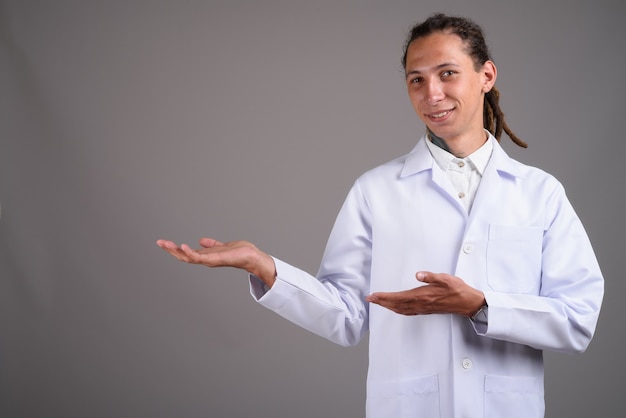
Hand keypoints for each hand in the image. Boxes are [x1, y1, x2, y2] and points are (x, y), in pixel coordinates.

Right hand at [156, 238, 276, 286]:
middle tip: (159, 242)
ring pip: (188, 257)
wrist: (252, 257)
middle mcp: (206, 260)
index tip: (164, 242)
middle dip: (171, 250)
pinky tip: (183, 246)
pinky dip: (190, 253)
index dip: (175, 249)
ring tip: (166, 244)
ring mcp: (209, 260)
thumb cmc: (239, 253)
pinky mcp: (215, 259)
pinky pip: (199, 257)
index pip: (187, 253)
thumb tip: (201, 240)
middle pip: (184, 256)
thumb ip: (212, 244)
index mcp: (206, 256)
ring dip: (176, 251)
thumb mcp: (221, 246)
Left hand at [365, 271, 484, 316]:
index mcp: (423, 296)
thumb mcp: (446, 279)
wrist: (467, 303)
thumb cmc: (458, 290)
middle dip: (381, 302)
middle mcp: (421, 304)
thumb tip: (419, 274)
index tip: (373, 296)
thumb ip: (431, 276)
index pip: (399, 297)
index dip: (384, 297)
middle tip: (370, 299)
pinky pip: (407, 312)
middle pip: (396, 305)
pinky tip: (395, 308)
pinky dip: (397, 310)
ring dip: (388, 306)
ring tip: (378, 302)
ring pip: (400, 309)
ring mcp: (423, 308)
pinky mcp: (426, 310)